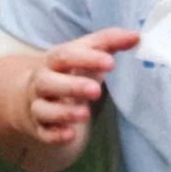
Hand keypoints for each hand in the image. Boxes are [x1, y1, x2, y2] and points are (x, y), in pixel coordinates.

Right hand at [23, 28, 139, 150]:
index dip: (86, 58)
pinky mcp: (40, 128)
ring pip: (43, 109)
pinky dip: (55, 135)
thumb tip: (136, 36)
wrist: (34, 95)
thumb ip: (107, 43)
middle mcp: (42, 82)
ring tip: (85, 114)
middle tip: (96, 91)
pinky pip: (44, 133)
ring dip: (63, 112)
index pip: (65, 55)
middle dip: (72, 86)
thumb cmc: (67, 72)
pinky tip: (70, 135)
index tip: (110, 63)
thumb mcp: (83, 54)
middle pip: (49, 82)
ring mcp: (38, 105)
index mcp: (53, 61)